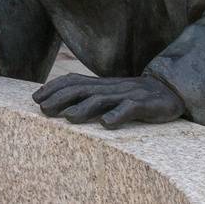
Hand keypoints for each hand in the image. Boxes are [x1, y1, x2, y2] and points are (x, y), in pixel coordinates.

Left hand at [31, 73, 183, 127]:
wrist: (169, 90)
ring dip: (84, 108)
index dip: (53, 87)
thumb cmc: (134, 95)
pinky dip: (117, 114)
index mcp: (101, 84)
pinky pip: (129, 108)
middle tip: (44, 109)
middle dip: (61, 98)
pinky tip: (106, 123)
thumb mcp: (109, 93)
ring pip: (102, 99)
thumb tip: (61, 103)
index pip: (73, 80)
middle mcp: (110, 87)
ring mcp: (127, 94)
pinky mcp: (144, 105)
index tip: (35, 98)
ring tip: (69, 118)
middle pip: (82, 89)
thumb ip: (89, 95)